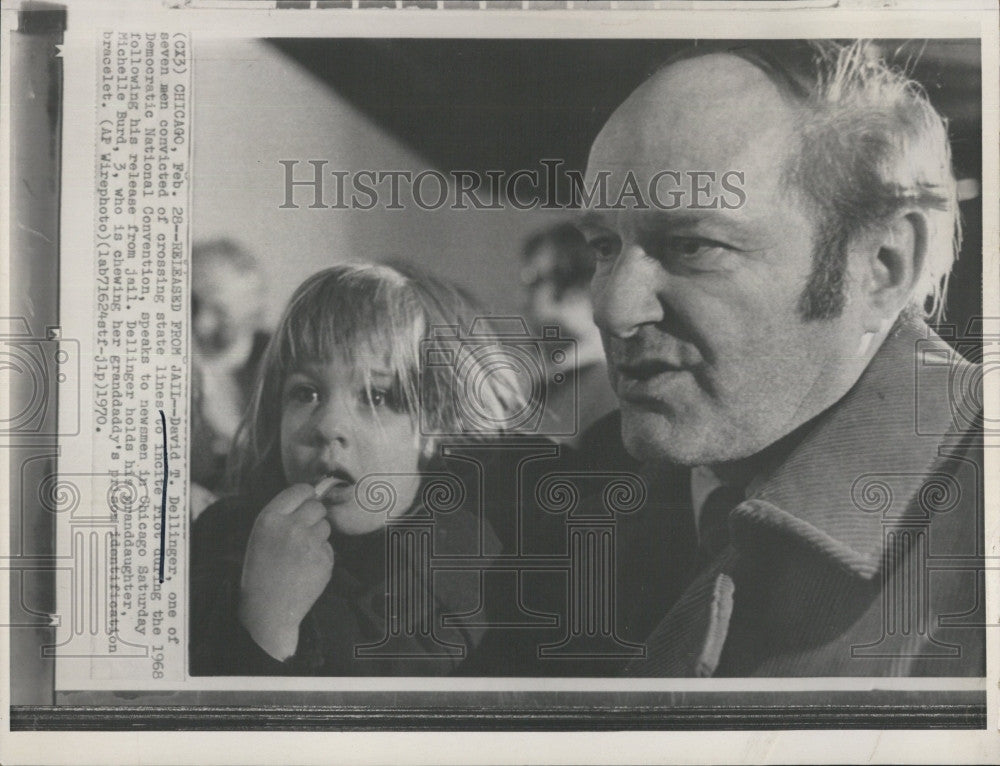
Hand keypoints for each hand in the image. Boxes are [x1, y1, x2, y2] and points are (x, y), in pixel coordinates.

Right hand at [238, 484, 333, 659]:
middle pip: (317, 506)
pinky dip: (321, 555)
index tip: (307, 500)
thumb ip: (283, 515)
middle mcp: (291, 527)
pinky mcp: (324, 560)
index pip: (300, 490)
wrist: (268, 608)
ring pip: (325, 526)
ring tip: (300, 554)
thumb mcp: (261, 535)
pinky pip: (329, 547)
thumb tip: (311, 496)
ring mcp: (310, 544)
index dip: (306, 495)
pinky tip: (306, 568)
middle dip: (314, 515)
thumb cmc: (262, 570)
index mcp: (270, 518)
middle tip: (303, 531)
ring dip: (318, 536)